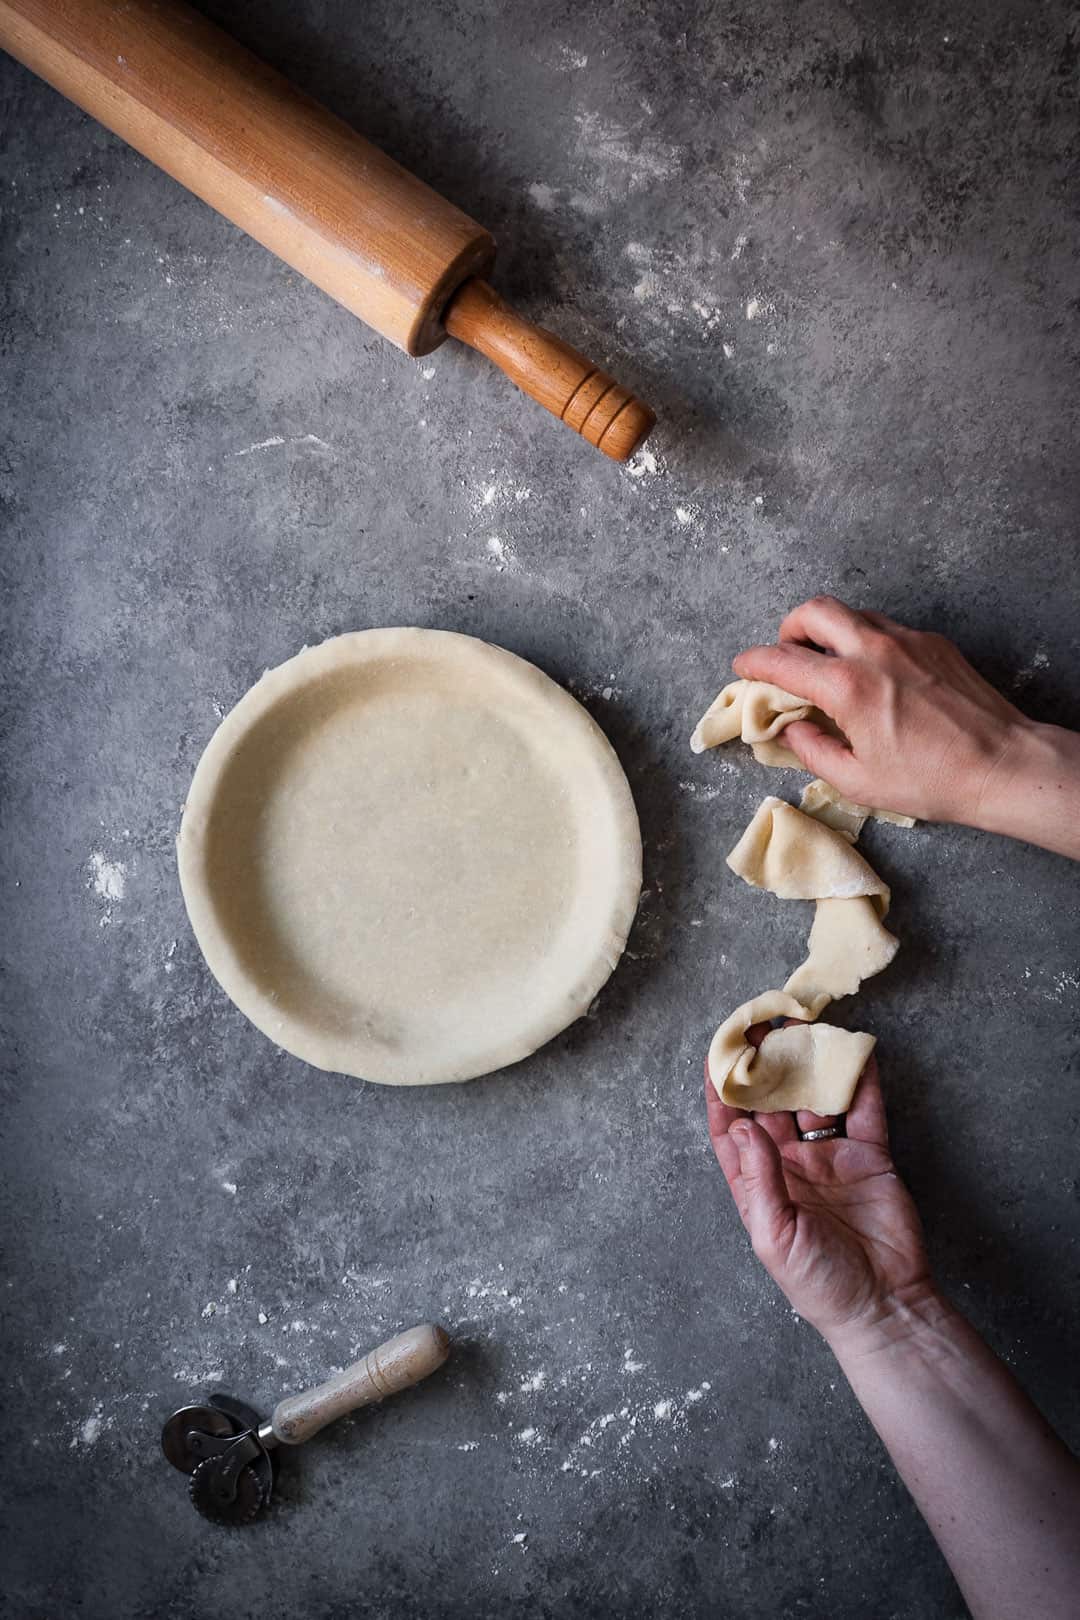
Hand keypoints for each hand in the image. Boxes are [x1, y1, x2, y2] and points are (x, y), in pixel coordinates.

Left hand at [707, 1031, 934, 1346]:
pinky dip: (860, 1080)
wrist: (885, 1306)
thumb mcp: (775, 1236)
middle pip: (771, 1104)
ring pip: (815, 1098)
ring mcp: (830, 1157)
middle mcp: (790, 1164)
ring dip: (808, 1064)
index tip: (717, 1054)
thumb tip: (742, 1125)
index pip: (731, 1129)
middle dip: (765, 1065)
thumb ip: (760, 1179)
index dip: (721, 1092)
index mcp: (758, 1184)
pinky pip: (863, 1110)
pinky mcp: (870, 1156)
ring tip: (802, 1025)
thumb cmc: (821, 1284)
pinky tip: (854, 1050)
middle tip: (760, 1024)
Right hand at [732, 595, 1031, 824]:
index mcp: (848, 687)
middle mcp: (875, 651)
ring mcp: (908, 640)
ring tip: (828, 662)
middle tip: (786, 654)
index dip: (753, 662)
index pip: (783, 660)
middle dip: (789, 628)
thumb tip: (791, 730)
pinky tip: (873, 673)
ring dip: (828, 631)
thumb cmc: (931, 780)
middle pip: (814, 611)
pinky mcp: (934, 642)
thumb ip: (813, 750)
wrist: (1002, 765)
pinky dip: (865, 641)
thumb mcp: (857, 780)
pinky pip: (886, 627)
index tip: (743, 667)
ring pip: (852, 613)